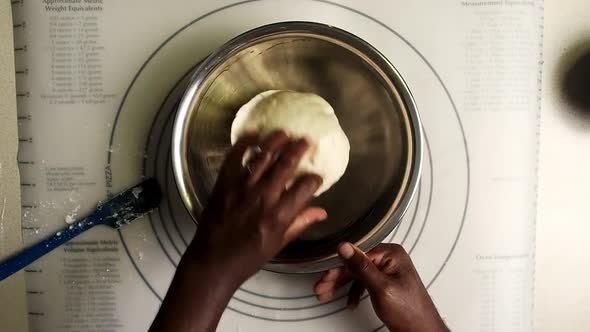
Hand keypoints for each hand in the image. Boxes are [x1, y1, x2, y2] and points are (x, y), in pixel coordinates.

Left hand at [187, 130, 326, 282]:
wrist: (213, 261)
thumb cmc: (247, 257)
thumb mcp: (278, 244)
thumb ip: (299, 223)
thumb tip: (321, 211)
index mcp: (279, 215)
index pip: (305, 188)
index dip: (315, 179)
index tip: (317, 176)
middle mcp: (263, 197)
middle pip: (286, 165)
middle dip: (299, 149)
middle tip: (306, 140)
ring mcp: (242, 188)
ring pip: (263, 156)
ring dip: (276, 141)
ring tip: (285, 132)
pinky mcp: (224, 183)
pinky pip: (235, 157)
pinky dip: (244, 143)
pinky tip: (254, 133)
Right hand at [314, 243, 448, 331]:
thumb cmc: (410, 312)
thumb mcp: (381, 288)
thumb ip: (361, 267)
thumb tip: (345, 247)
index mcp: (391, 254)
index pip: (357, 253)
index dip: (339, 266)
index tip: (326, 275)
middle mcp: (390, 259)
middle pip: (355, 263)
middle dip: (337, 278)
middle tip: (322, 288)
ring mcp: (388, 271)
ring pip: (357, 273)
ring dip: (342, 285)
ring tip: (327, 295)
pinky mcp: (386, 282)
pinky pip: (364, 282)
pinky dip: (354, 292)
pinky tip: (350, 302)